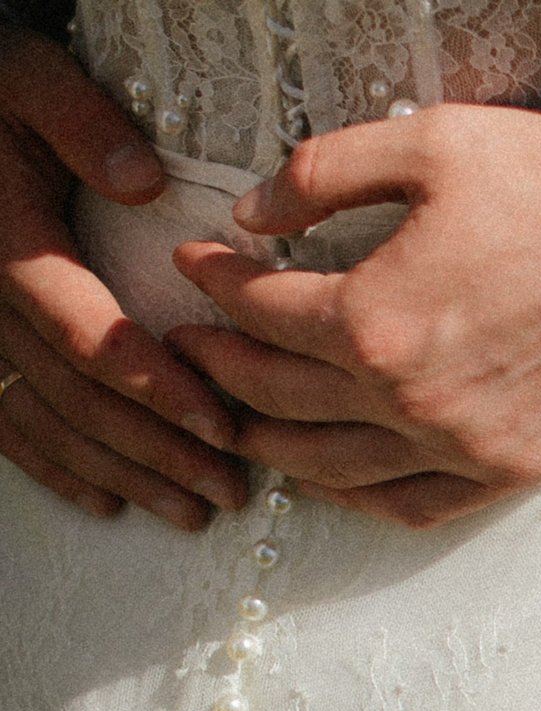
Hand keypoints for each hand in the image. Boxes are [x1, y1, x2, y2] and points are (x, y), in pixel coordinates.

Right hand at [0, 24, 248, 525]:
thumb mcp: (30, 81)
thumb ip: (81, 125)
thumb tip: (142, 181)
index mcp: (8, 243)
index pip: (85, 334)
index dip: (155, 386)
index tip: (222, 425)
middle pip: (75, 395)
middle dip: (156, 449)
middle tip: (229, 489)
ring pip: (46, 421)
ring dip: (121, 473)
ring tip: (192, 510)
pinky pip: (5, 423)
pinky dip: (56, 468)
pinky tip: (108, 504)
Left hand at [166, 103, 540, 528]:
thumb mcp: (433, 144)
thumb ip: (325, 173)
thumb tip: (253, 213)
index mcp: (378, 319)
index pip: (260, 312)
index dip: (214, 282)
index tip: (197, 264)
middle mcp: (410, 400)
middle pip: (276, 397)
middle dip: (219, 364)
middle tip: (193, 343)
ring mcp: (462, 447)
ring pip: (330, 467)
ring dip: (268, 443)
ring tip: (239, 417)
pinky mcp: (510, 471)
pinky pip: (411, 508)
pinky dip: (356, 497)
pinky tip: (329, 474)